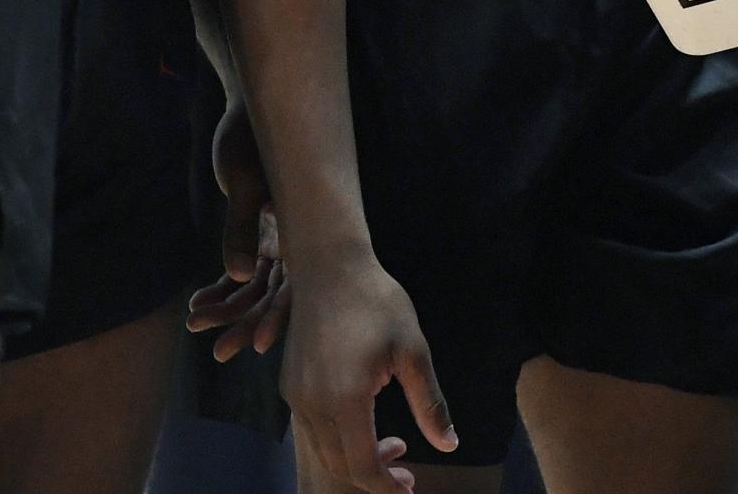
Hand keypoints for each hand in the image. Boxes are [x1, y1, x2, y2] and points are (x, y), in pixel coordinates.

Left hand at [186, 104, 291, 358]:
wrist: (247, 111)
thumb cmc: (250, 138)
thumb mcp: (242, 181)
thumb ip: (240, 228)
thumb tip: (239, 276)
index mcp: (301, 228)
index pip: (296, 285)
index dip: (278, 318)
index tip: (259, 346)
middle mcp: (294, 240)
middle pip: (273, 294)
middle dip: (246, 323)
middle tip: (220, 353)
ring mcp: (275, 239)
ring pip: (254, 287)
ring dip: (227, 308)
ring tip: (196, 326)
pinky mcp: (256, 234)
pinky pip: (240, 271)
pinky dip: (220, 288)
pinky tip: (197, 304)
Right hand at [278, 243, 456, 492]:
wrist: (329, 266)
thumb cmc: (377, 302)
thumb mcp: (413, 350)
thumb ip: (429, 402)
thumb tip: (450, 444)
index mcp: (344, 399)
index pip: (361, 466)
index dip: (385, 487)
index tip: (409, 489)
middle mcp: (311, 404)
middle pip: (339, 465)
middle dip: (373, 477)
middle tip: (406, 470)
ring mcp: (295, 395)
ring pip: (322, 451)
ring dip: (355, 459)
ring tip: (393, 445)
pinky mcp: (288, 384)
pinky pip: (311, 430)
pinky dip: (337, 440)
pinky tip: (363, 422)